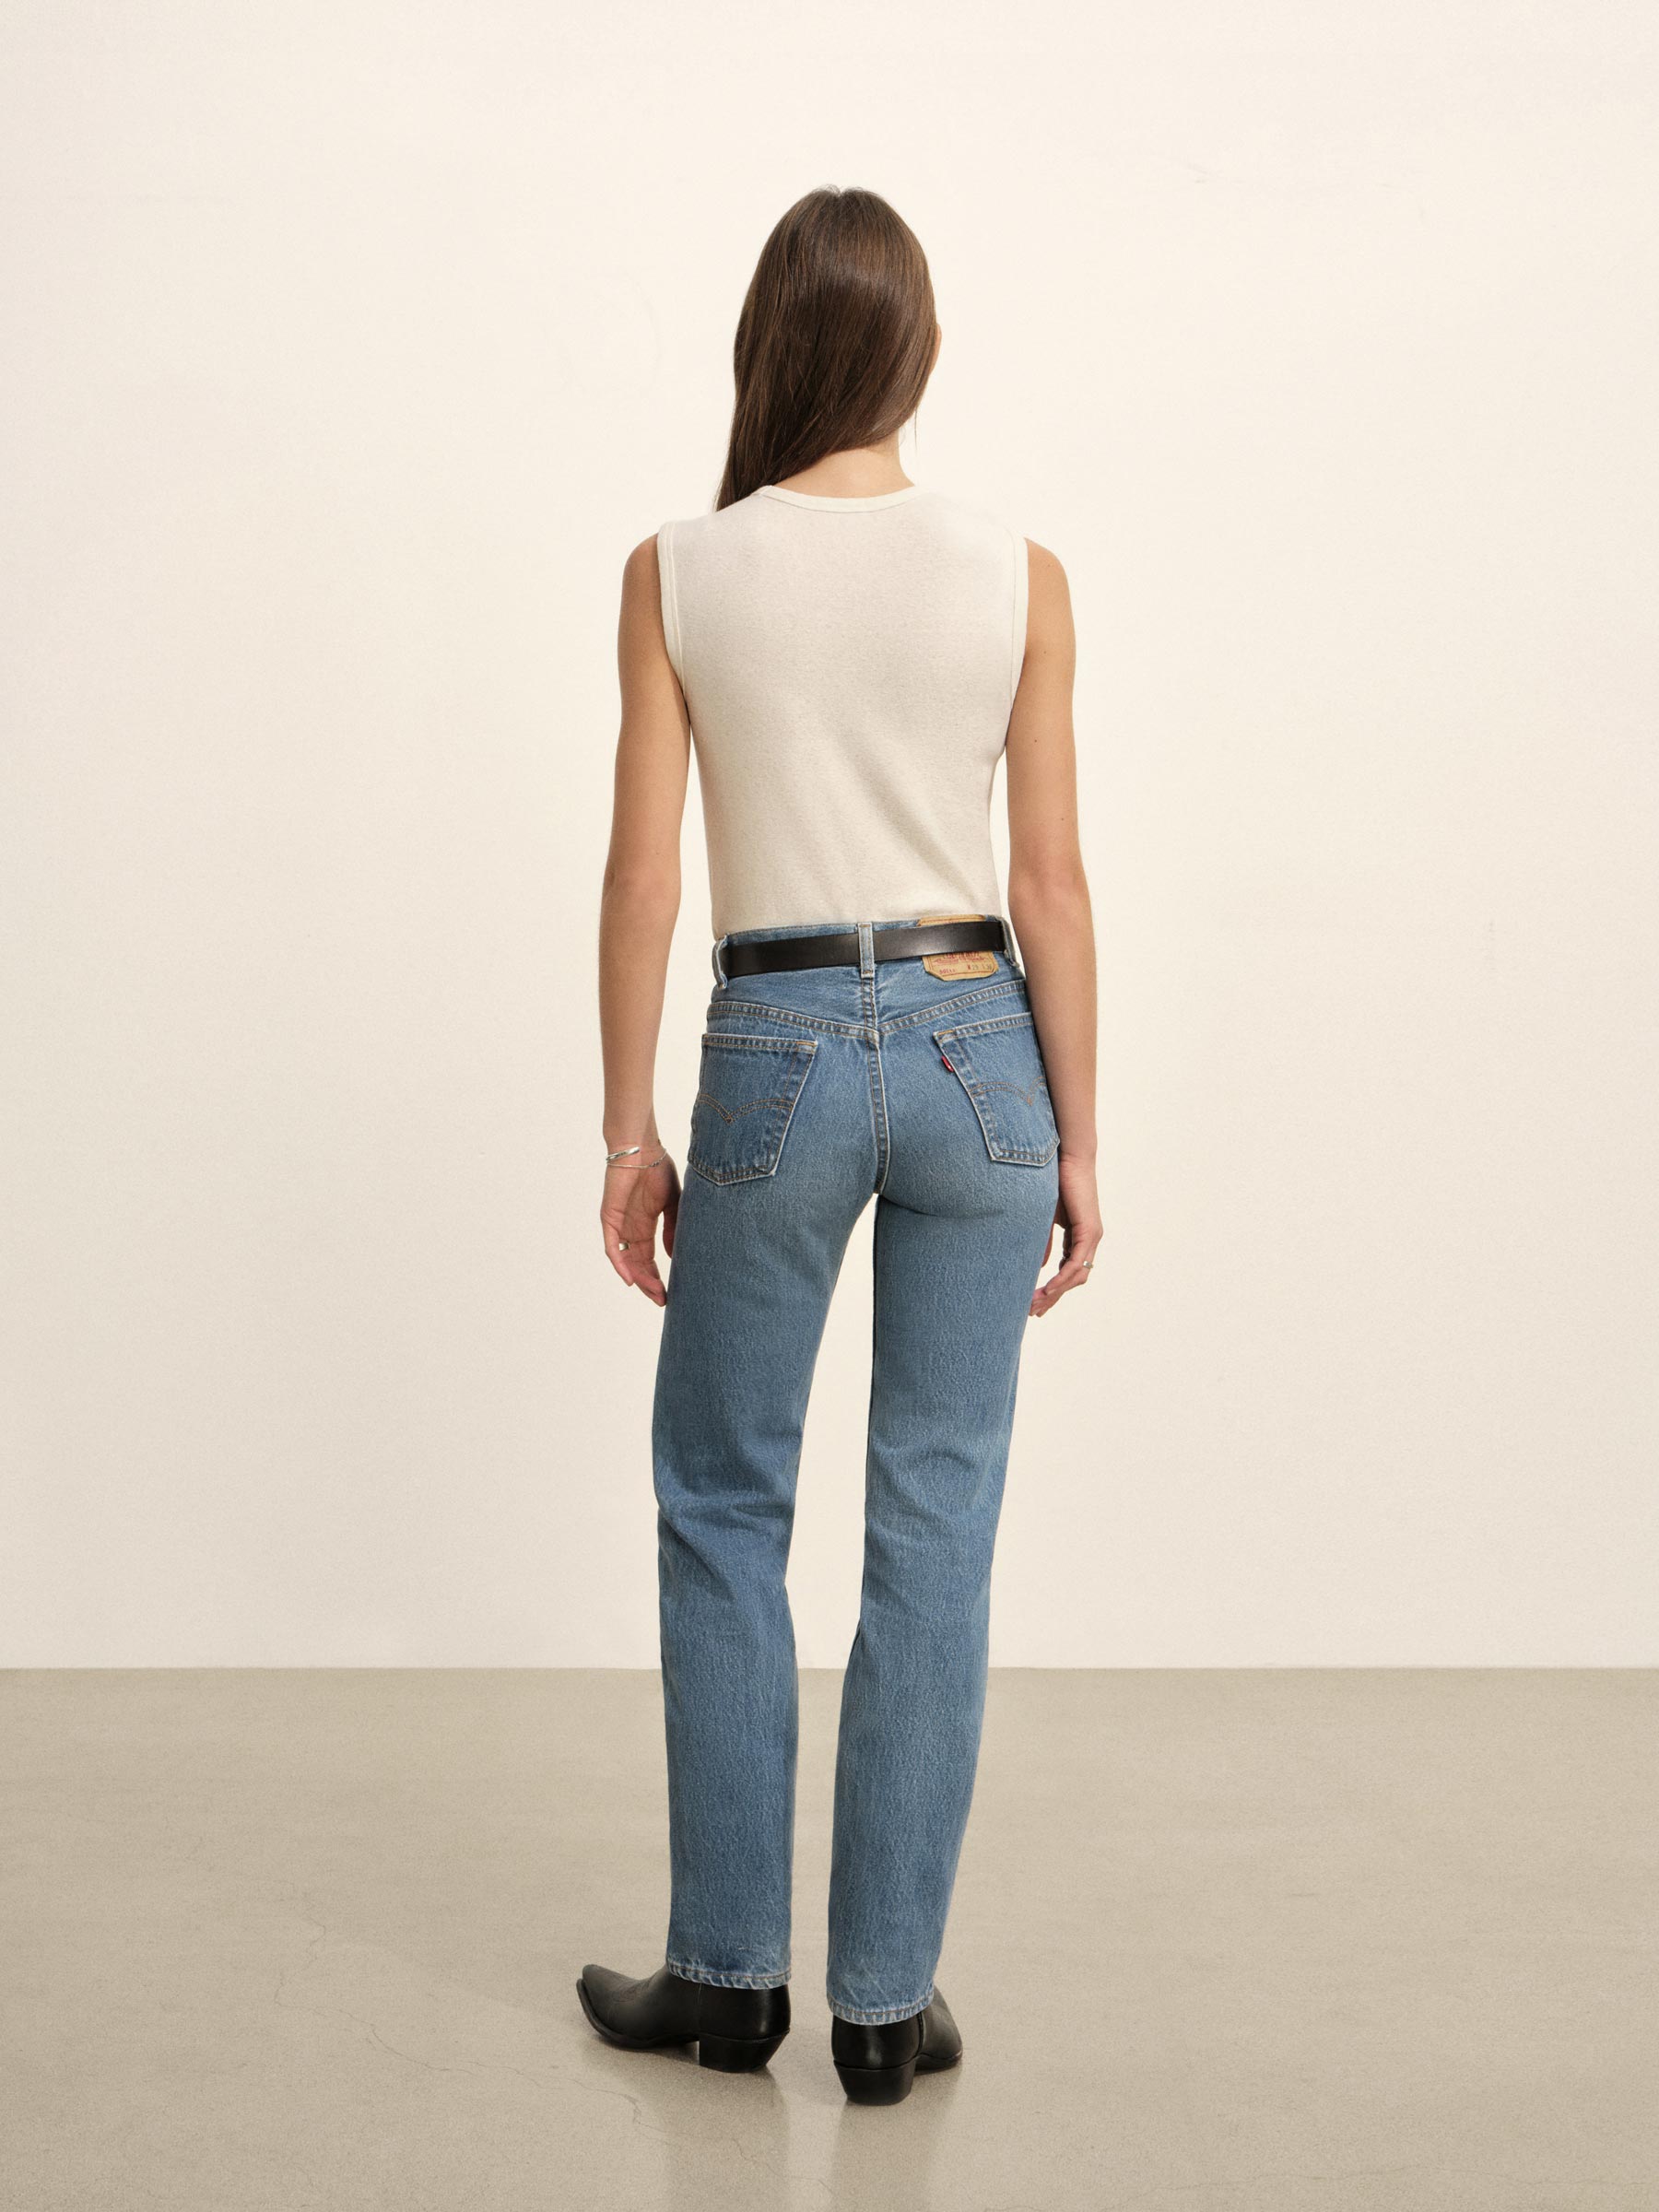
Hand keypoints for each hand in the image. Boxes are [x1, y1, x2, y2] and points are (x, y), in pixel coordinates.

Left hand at [601, 1153, 680, 1306]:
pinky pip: (612, 1246)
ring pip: (625, 1260)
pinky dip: (619, 1264)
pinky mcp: (609, 1218)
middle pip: (637, 1264)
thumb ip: (673, 1228)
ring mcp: (619, 1224)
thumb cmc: (658, 1168)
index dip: (657, 1276)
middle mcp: (630, 1228)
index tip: (669, 1293)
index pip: (649, 1258)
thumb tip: (673, 1255)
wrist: (642, 1148)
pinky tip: (630, 1279)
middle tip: (662, 1299)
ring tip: (653, 1292)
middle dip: (649, 1283)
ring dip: (638, 1278)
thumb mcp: (673, 1203)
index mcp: (645, 1225)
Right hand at [1031, 1152, 1101, 1317]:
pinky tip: (1047, 1289)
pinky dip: (1061, 1279)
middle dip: (1052, 1298)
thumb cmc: (1055, 1180)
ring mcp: (1092, 1236)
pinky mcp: (1089, 1230)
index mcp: (1079, 1237)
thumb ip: (1043, 1241)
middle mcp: (1090, 1240)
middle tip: (1033, 1312)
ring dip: (1055, 1293)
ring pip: (1076, 1276)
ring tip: (1035, 1304)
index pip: (1069, 1271)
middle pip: (1074, 1279)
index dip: (1053, 1289)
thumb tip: (1039, 1265)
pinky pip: (1075, 1263)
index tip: (1034, 1302)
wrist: (1067, 1156)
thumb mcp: (1044, 1218)